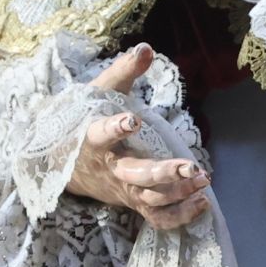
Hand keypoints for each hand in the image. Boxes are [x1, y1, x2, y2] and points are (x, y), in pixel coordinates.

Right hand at [65, 44, 210, 229]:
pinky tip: (202, 202)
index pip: (101, 134)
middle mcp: (110, 168)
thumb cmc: (85, 121)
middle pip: (136, 175)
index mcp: (94, 138)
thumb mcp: (99, 93)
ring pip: (150, 198)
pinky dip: (180, 216)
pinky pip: (157, 218)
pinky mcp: (133, 203)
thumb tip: (146, 48)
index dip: (115, 128)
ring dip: (179, 192)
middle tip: (191, 166)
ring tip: (203, 178)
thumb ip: (124, 72)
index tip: (131, 120)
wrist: (62, 162)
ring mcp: (122, 189)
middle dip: (163, 174)